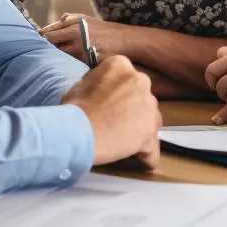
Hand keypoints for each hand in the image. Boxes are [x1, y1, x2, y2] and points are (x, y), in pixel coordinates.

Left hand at [41, 13, 124, 64]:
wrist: (126, 41)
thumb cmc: (106, 31)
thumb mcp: (88, 19)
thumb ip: (72, 19)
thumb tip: (58, 20)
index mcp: (75, 24)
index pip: (50, 32)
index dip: (41, 38)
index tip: (34, 41)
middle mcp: (76, 35)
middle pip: (51, 44)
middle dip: (44, 48)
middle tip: (36, 53)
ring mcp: (82, 49)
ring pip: (60, 55)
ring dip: (54, 58)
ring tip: (47, 62)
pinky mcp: (88, 61)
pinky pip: (72, 65)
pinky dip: (66, 66)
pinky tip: (62, 69)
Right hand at [62, 55, 161, 169]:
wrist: (76, 130)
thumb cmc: (74, 108)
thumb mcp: (82, 83)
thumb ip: (99, 83)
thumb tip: (100, 90)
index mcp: (122, 65)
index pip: (126, 77)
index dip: (118, 92)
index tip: (108, 102)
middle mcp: (141, 81)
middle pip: (142, 97)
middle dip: (133, 109)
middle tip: (115, 122)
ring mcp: (149, 108)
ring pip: (152, 120)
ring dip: (141, 129)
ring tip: (124, 142)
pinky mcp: (149, 133)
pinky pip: (152, 149)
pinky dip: (146, 156)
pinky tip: (138, 161)